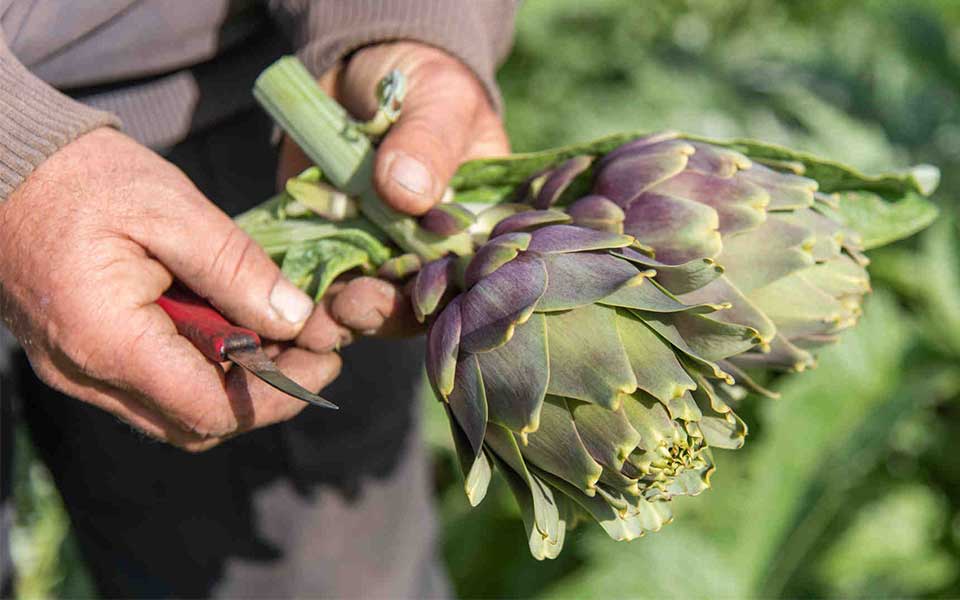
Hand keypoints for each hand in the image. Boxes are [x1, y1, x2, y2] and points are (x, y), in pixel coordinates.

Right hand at [0, 128, 340, 450]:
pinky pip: (149, 389)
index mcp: (108, 341)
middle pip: (196, 424)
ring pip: (173, 413)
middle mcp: (85, 374)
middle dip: (263, 397)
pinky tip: (228, 329)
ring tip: (276, 337)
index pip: (210, 410)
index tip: (323, 360)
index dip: (277, 396)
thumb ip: (236, 269)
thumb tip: (296, 320)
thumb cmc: (82, 177)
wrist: (0, 164)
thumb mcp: (172, 209)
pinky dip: (198, 372)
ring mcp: (76, 372)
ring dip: (233, 387)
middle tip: (309, 349)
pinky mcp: (77, 358)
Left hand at [279, 41, 509, 349]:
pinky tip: (283, 295)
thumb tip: (407, 193)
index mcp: (479, 229)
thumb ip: (429, 142)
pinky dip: (303, 292)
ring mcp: (382, 253)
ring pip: (366, 303)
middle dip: (384, 314)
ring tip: (311, 317)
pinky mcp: (333, 246)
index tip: (413, 301)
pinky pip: (320, 280)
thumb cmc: (426, 81)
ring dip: (339, 315)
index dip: (446, 302)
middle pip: (417, 304)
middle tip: (351, 309)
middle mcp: (434, 253)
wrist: (365, 67)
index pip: (473, 281)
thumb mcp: (440, 99)